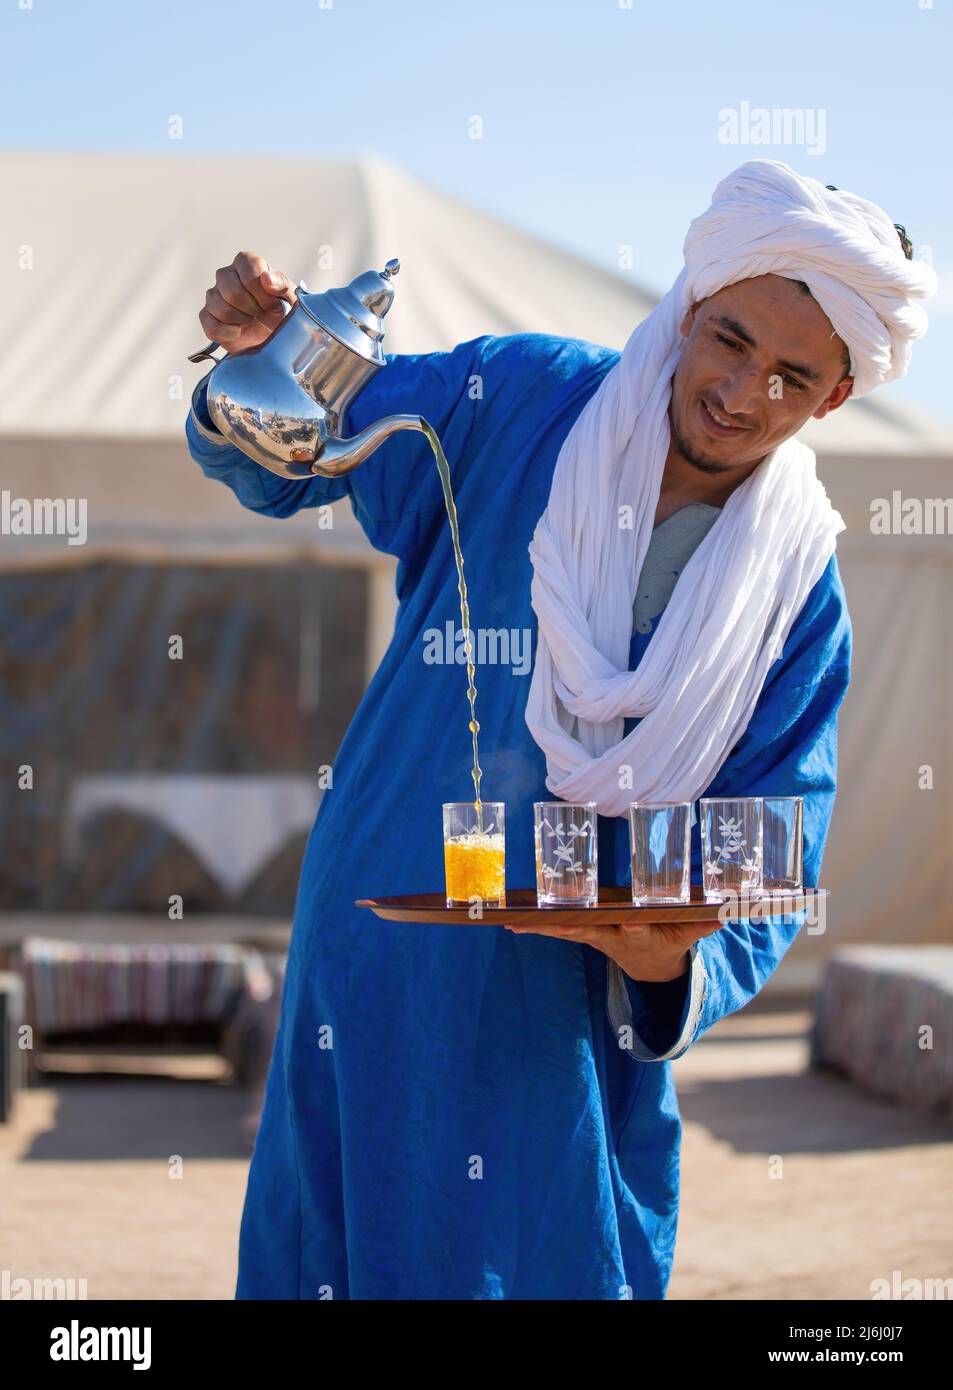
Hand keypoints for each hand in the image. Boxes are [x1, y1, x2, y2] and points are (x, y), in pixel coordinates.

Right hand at [198, 251, 296, 352]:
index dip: (262, 291)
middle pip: (232, 290)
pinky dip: (228, 333)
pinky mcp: (207, 316)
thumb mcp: (290, 297)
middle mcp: (226, 275)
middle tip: (262, 314)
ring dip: (242, 321)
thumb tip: (266, 279)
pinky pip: (211, 325)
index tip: (272, 304)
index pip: (249, 267)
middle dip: (253, 308)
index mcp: (247, 263)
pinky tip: (239, 332)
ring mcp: (214, 295)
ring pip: (220, 308)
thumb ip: (281, 284)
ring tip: (252, 321)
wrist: (273, 336)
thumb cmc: (281, 311)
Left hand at [504, 915, 724, 981]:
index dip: (633, 927)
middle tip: (553, 924)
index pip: (639, 929)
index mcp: (643, 935)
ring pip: (567, 930)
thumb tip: (735, 906)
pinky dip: (535, 926)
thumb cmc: (673, 940)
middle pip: (592, 931)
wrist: (652, 967)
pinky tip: (509, 923)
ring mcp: (597, 937)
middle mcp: (615, 937)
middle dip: (571, 927)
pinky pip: (556, 928)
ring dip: (542, 928)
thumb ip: (708, 918)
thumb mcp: (693, 931)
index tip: (628, 922)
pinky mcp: (583, 933)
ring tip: (514, 923)